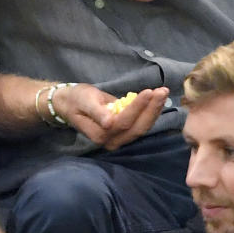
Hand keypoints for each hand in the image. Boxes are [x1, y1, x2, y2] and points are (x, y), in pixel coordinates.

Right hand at [53, 85, 169, 150]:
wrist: (70, 104)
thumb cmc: (76, 99)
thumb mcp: (84, 101)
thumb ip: (96, 112)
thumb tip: (109, 123)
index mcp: (100, 134)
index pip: (124, 122)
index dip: (138, 107)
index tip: (149, 91)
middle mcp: (111, 141)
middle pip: (137, 128)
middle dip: (152, 109)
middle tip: (162, 90)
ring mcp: (119, 139)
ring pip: (142, 128)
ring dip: (154, 110)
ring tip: (163, 93)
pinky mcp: (124, 134)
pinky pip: (140, 125)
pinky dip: (151, 113)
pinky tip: (158, 100)